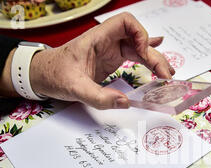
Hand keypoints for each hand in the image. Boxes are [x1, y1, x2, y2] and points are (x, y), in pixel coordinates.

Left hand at [23, 12, 173, 108]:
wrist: (43, 76)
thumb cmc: (54, 75)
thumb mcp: (74, 88)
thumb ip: (98, 97)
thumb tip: (125, 103)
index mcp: (97, 39)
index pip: (125, 22)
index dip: (139, 34)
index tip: (143, 53)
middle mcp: (106, 41)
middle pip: (137, 39)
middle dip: (154, 55)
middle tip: (166, 75)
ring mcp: (110, 50)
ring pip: (138, 49)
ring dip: (154, 59)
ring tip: (168, 73)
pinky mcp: (111, 60)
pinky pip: (133, 55)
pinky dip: (147, 56)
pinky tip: (158, 52)